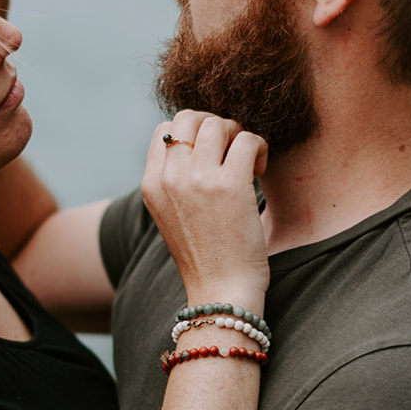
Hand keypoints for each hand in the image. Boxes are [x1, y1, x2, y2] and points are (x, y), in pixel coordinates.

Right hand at [141, 111, 268, 311]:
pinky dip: (259, 147)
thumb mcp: (173, 215)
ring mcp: (197, 179)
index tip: (211, 158)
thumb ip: (175, 180)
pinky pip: (247, 138)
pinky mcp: (229, 185)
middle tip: (231, 154)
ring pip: (218, 123)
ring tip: (247, 163)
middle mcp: (169, 178)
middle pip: (189, 117)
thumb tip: (199, 141)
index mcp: (151, 185)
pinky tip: (259, 171)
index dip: (193, 135)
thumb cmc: (205, 257)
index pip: (165, 131)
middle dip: (215, 127)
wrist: (221, 292)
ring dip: (238, 135)